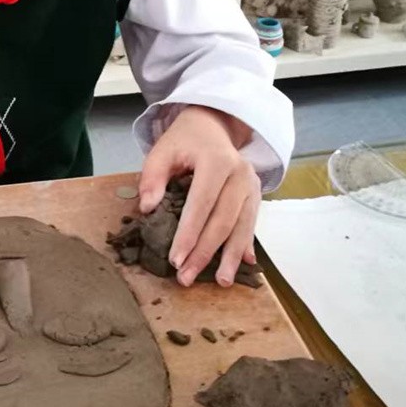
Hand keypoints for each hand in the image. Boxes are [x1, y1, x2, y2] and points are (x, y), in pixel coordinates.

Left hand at [138, 106, 260, 288]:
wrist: (213, 125)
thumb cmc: (185, 141)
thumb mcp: (162, 150)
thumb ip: (152, 177)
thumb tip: (148, 209)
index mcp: (217, 161)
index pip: (202, 204)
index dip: (189, 234)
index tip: (175, 259)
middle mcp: (240, 174)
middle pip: (223, 220)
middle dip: (205, 252)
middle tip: (186, 277)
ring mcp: (252, 185)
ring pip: (243, 226)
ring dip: (231, 257)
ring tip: (220, 281)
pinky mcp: (257, 195)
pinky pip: (252, 224)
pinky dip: (247, 245)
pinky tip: (246, 264)